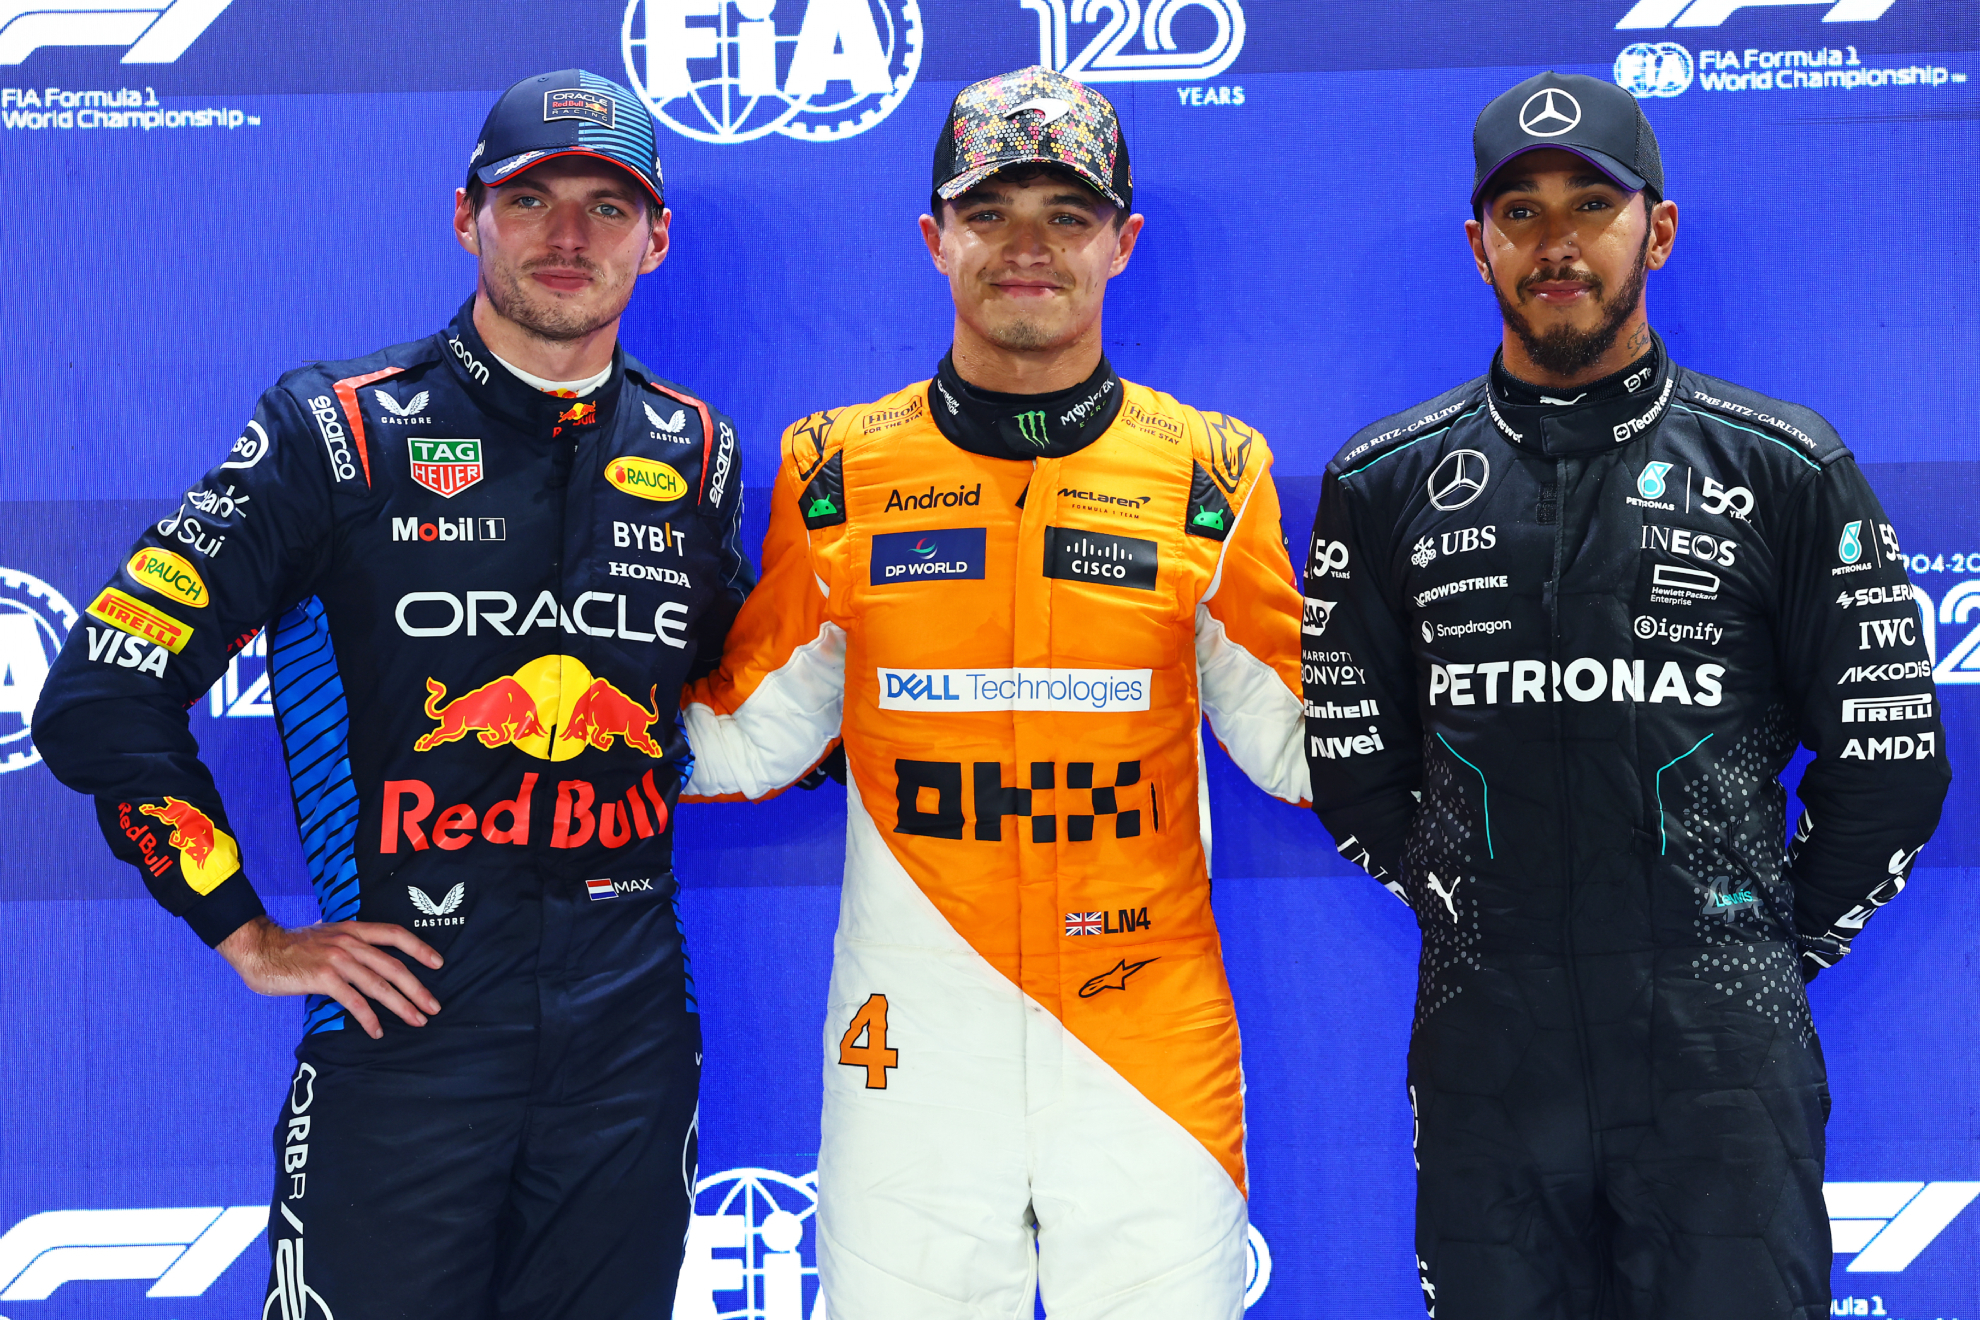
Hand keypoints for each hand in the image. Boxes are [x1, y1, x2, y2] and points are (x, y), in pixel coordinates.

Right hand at [217, 916, 443, 1039]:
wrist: (260, 949)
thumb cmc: (293, 948)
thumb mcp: (327, 937)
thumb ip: (350, 945)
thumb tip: (370, 963)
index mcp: (353, 930)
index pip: (395, 934)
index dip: (419, 948)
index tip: (439, 963)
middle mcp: (349, 942)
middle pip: (393, 966)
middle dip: (417, 988)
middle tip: (434, 1006)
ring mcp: (337, 959)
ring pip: (379, 985)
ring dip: (401, 1006)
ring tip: (417, 1020)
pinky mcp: (324, 978)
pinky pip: (354, 1001)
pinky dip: (369, 1018)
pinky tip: (378, 1031)